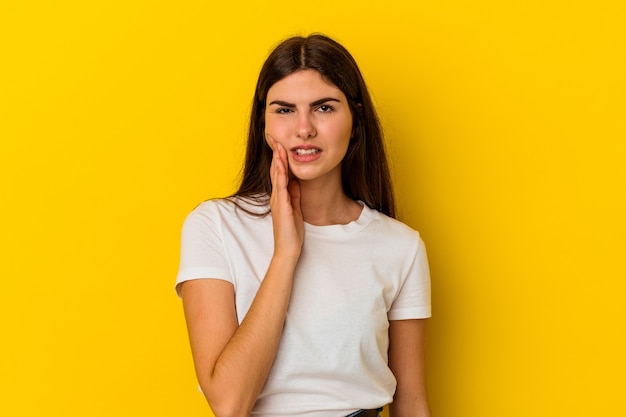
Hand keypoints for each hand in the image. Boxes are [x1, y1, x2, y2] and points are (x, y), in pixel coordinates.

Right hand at [268, 135, 303, 259]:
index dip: (279, 158)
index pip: (278, 173)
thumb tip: (295, 182)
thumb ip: (294, 195)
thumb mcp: (295, 209)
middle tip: (275, 137)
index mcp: (280, 196)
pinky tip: (281, 165)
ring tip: (278, 145)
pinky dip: (280, 174)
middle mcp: (276, 196)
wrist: (288, 249)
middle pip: (275, 170)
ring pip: (276, 175)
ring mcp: (278, 201)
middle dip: (276, 153)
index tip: (280, 144)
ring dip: (277, 160)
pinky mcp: (282, 206)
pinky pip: (281, 187)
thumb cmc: (291, 232)